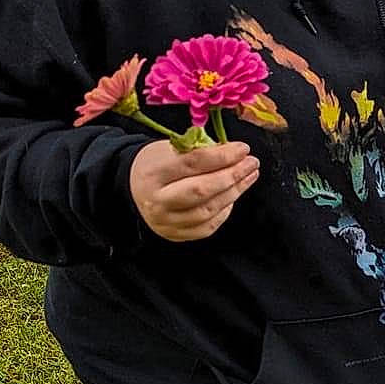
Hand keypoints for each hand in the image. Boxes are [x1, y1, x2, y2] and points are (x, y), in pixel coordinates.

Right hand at [129, 139, 258, 242]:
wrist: (132, 188)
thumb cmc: (156, 165)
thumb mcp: (169, 149)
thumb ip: (198, 149)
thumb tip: (232, 151)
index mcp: (154, 173)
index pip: (193, 163)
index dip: (222, 156)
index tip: (242, 149)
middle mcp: (158, 201)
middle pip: (202, 190)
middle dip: (233, 175)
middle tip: (252, 163)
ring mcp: (166, 221)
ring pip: (208, 209)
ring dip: (235, 192)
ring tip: (249, 176)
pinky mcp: (175, 234)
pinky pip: (208, 226)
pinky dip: (225, 210)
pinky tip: (233, 195)